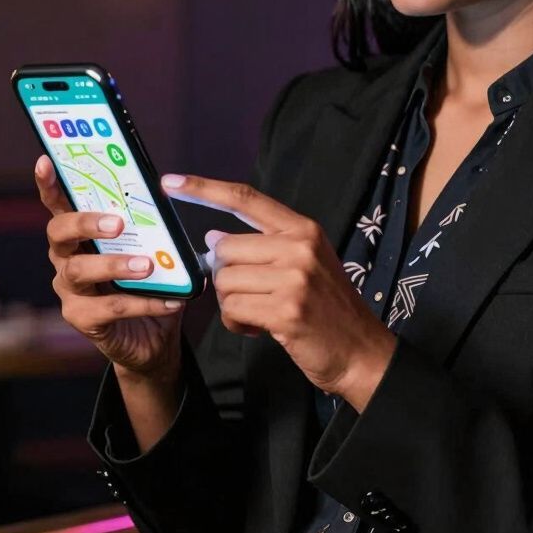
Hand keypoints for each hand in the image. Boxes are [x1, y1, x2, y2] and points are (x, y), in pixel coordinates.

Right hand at [34, 155, 184, 381]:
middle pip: (60, 233)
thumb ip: (153, 226)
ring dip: (116, 265)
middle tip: (117, 223)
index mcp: (80, 235)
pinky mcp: (82, 319)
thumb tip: (168, 195)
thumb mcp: (154, 249)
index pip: (59, 205)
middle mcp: (66, 258)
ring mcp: (70, 290)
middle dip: (85, 223)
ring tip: (148, 266)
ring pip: (81, 270)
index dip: (49, 185)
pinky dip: (143, 303)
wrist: (153, 336)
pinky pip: (110, 307)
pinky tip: (170, 300)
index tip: (46, 162)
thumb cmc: (150, 283)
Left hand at [161, 173, 395, 410]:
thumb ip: (263, 246)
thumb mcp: (304, 263)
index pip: (246, 199)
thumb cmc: (327, 308)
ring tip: (260, 314)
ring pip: (225, 281)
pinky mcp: (286, 310)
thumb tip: (213, 238)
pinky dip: (237, 324)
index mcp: (303, 228)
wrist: (360, 350)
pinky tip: (260, 329)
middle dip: (226, 278)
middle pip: (225, 249)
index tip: (171, 182)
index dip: (205, 189)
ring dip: (231, 304)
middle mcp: (299, 246)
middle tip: (252, 296)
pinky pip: (232, 310)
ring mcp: (294, 278)